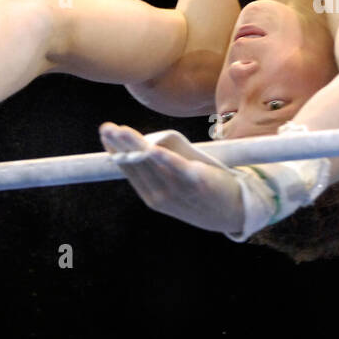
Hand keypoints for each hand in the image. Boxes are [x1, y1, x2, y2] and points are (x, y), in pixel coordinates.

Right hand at [99, 123, 243, 233]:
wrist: (233, 211)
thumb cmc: (202, 193)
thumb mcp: (176, 184)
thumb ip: (162, 166)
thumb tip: (148, 141)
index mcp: (153, 198)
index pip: (130, 170)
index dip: (116, 151)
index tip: (106, 133)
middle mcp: (161, 195)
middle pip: (137, 165)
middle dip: (120, 145)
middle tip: (105, 127)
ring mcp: (178, 190)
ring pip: (152, 163)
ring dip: (135, 144)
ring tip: (121, 130)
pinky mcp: (197, 181)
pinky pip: (178, 168)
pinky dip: (164, 159)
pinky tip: (151, 149)